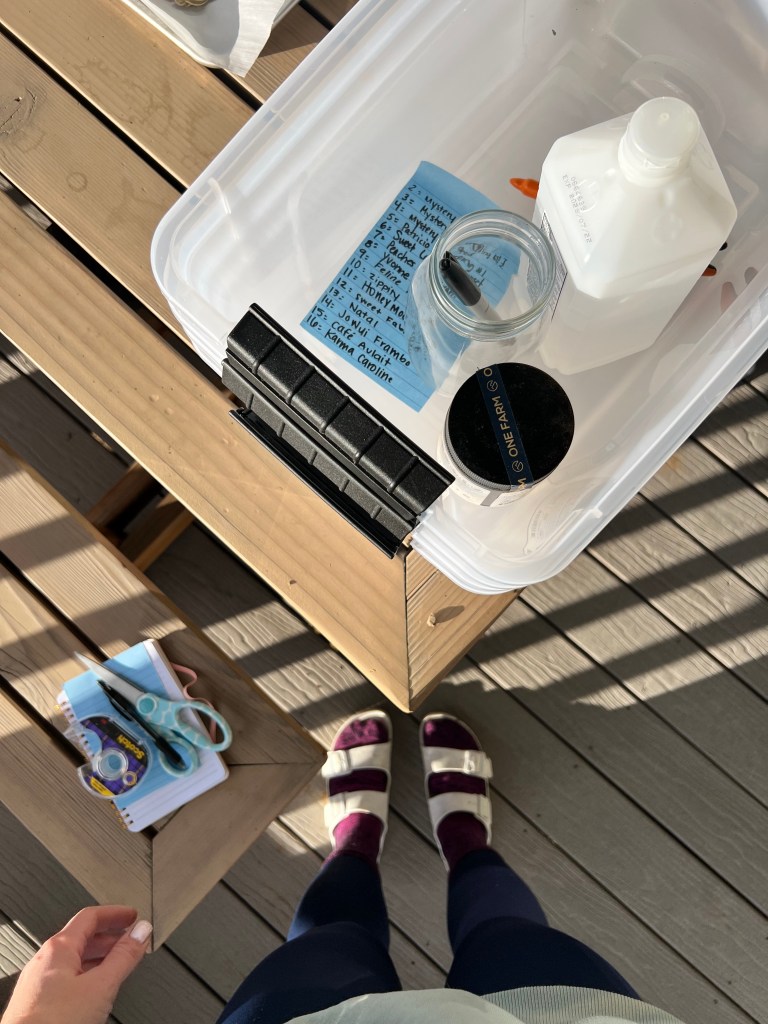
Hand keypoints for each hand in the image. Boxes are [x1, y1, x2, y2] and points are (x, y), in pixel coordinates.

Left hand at [2, 906, 151, 1023]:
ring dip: (99, 958)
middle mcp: (44, 961)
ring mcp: (38, 983)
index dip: (115, 914)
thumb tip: (140, 932)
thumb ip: (124, 957)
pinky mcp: (36, 1004)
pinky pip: (65, 979)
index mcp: (58, 948)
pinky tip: (94, 992)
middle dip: (110, 938)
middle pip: (82, 938)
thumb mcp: (101, 986)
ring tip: (117, 965)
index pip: (91, 917)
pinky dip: (86, 976)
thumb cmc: (52, 1023)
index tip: (132, 917)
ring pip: (73, 960)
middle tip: (130, 941)